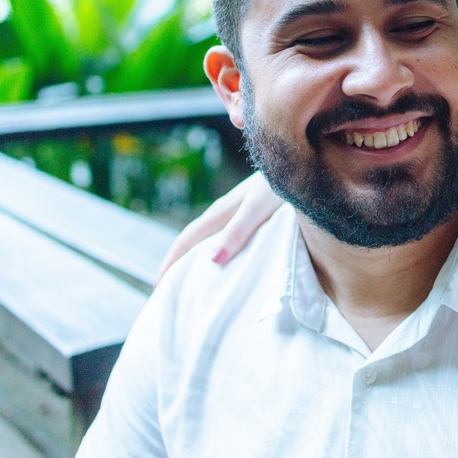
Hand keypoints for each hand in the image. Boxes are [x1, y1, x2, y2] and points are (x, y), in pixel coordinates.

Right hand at [155, 172, 282, 284]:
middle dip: (178, 265)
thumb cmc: (278, 185)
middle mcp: (224, 213)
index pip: (186, 240)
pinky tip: (227, 264)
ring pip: (209, 240)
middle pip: (193, 242)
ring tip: (195, 284)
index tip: (159, 288)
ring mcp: (237, 213)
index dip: (170, 263)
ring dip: (198, 260)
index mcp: (220, 213)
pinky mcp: (251, 214)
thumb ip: (237, 231)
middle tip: (170, 293)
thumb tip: (213, 260)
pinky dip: (219, 254)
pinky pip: (226, 238)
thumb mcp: (257, 209)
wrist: (298, 164)